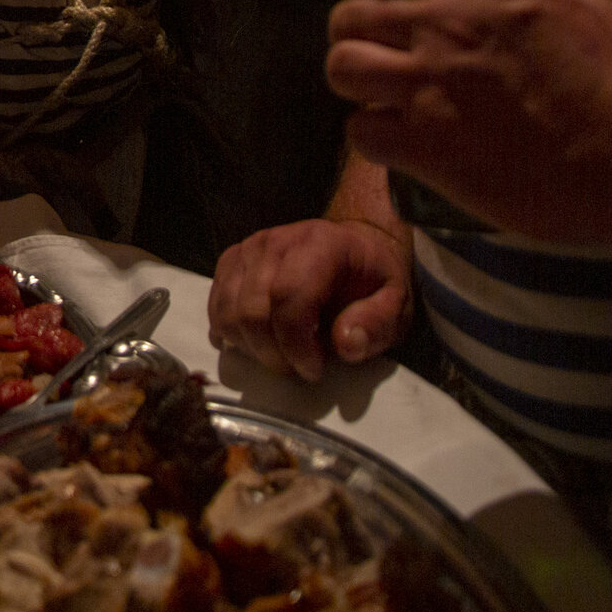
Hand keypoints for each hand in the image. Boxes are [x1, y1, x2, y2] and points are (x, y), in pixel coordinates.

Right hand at [209, 218, 412, 381]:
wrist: (353, 245)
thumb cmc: (372, 280)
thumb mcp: (396, 304)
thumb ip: (376, 324)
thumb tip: (345, 345)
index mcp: (322, 246)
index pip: (290, 296)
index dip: (295, 344)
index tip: (313, 371)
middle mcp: (277, 241)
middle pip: (253, 308)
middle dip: (272, 353)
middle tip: (296, 370)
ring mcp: (248, 248)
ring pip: (227, 309)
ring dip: (249, 346)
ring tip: (278, 356)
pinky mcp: (232, 260)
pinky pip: (215, 303)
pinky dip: (228, 332)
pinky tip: (253, 344)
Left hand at [327, 0, 611, 246]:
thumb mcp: (591, 5)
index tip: (382, 10)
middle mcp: (443, 27)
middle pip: (348, 17)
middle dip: (354, 37)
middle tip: (376, 59)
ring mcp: (428, 85)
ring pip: (341, 67)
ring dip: (354, 84)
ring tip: (378, 99)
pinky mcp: (426, 144)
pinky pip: (361, 131)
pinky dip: (374, 137)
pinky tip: (400, 143)